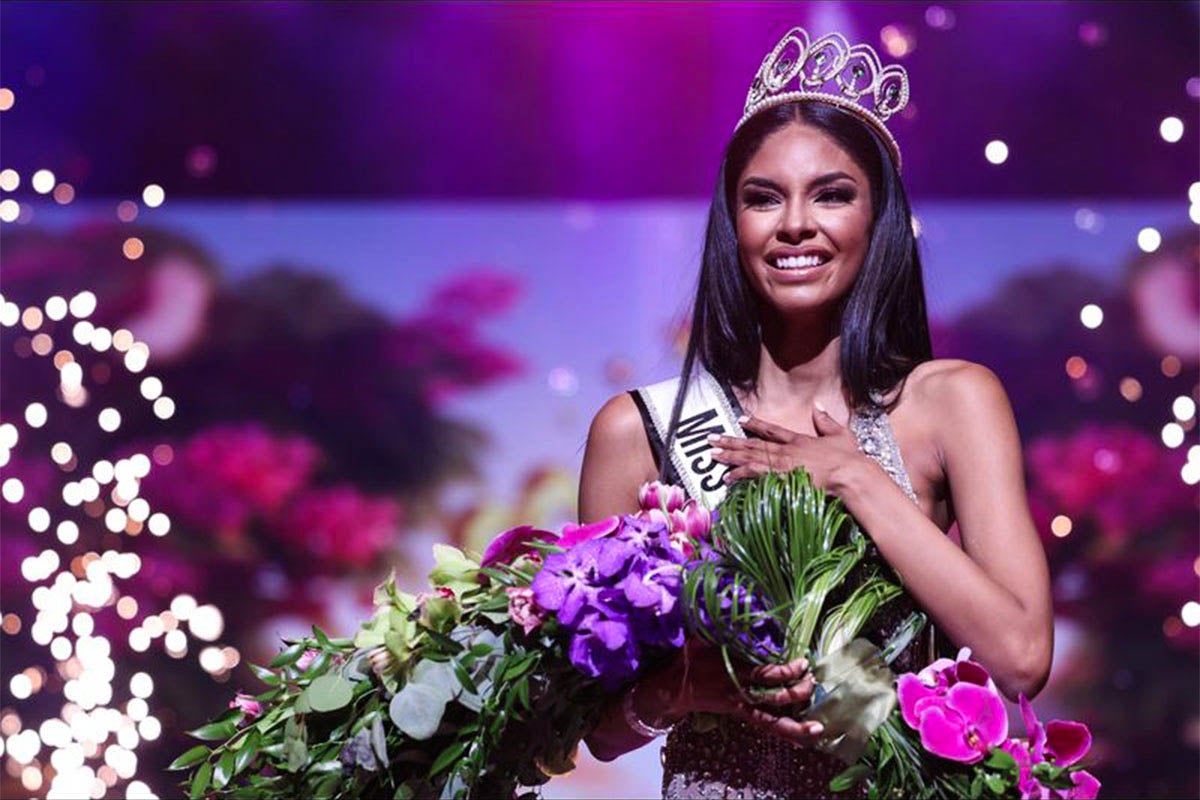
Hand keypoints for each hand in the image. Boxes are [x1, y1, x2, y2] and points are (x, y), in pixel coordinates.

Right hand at [636, 640, 824, 746]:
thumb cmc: (690, 656)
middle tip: (811, 678)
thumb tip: (731, 598)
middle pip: (778, 696)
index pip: (768, 673)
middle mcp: (742, 690)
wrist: (674, 684)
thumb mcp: (702, 634)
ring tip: (818, 718)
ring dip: (798, 717)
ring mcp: (741, 705)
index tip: (803, 662)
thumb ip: (720, 622)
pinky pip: (765, 725)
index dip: (789, 670)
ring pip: (773, 718)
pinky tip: (803, 737)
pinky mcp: (740, 713)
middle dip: (799, 690)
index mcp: (735, 669)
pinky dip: (785, 732)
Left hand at [708, 404, 865, 493]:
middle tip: (711, 439)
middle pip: (753, 444)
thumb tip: (818, 405)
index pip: (772, 430)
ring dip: (729, 456)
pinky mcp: (780, 477)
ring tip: (712, 454)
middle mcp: (786, 450)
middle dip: (731, 441)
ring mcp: (782, 464)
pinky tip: (726, 477)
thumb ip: (826, 420)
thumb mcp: (840, 434)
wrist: (849, 473)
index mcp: (799, 440)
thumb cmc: (848, 458)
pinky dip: (739, 474)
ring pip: (749, 458)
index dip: (755, 424)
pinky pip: (755, 475)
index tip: (740, 419)